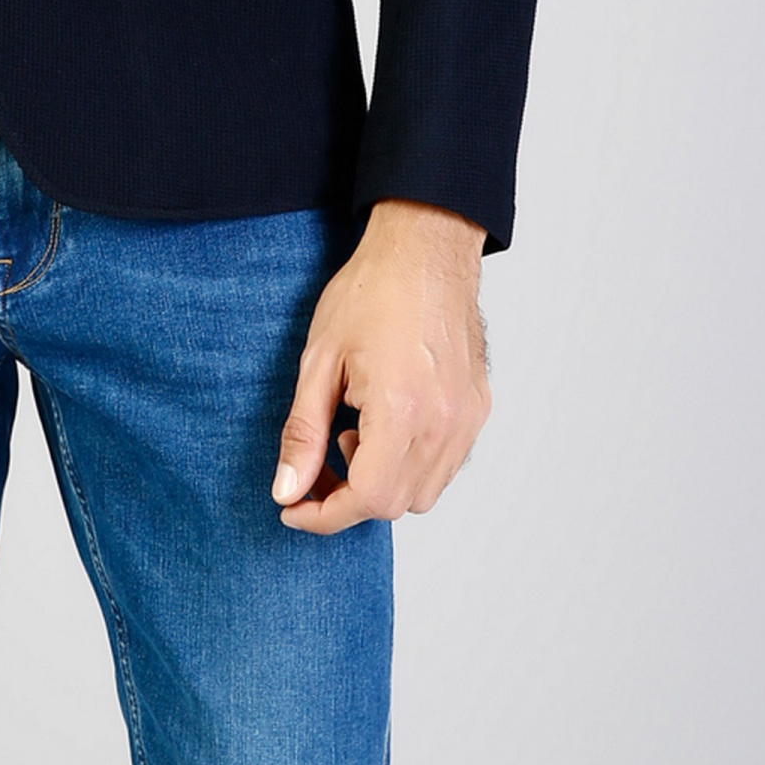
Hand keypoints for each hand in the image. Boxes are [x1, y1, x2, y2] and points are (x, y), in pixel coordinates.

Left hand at [271, 198, 489, 533]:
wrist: (425, 249)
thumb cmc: (372, 291)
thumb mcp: (319, 359)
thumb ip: (303, 432)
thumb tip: (287, 490)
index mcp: (401, 410)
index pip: (366, 499)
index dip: (324, 515)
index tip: (294, 509)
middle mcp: (443, 423)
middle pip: (395, 504)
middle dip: (348, 499)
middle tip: (316, 467)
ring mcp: (466, 419)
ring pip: (423, 492)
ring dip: (381, 483)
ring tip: (353, 432)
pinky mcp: (478, 410)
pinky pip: (444, 465)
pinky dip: (409, 464)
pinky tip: (384, 425)